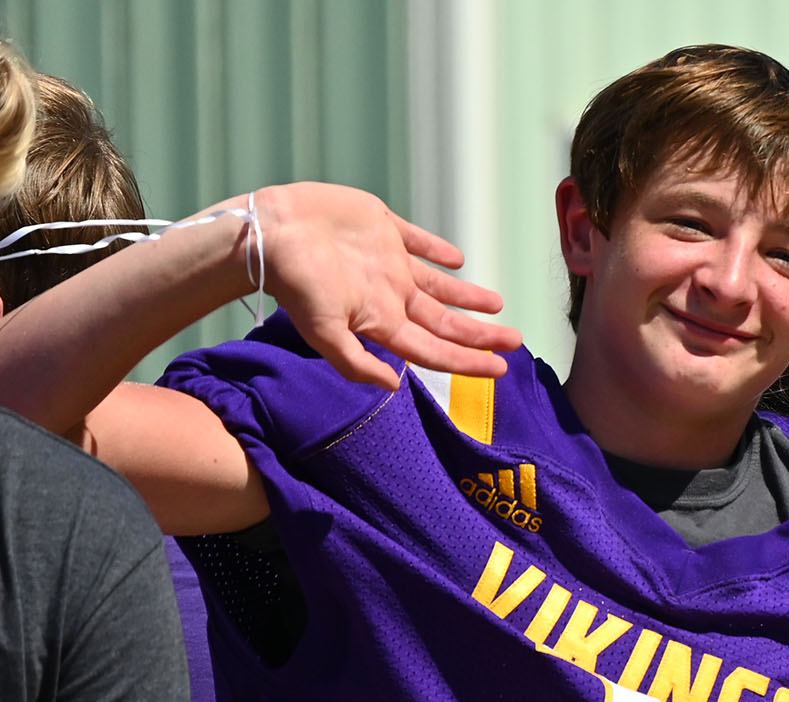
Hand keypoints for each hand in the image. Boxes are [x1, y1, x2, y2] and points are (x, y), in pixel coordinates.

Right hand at [252, 183, 521, 388]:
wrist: (272, 230)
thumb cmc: (295, 283)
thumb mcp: (324, 331)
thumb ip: (356, 363)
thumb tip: (394, 387)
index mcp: (380, 320)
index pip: (434, 348)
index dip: (467, 360)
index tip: (501, 369)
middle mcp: (388, 294)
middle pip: (444, 321)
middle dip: (480, 334)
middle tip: (516, 340)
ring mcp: (386, 261)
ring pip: (438, 285)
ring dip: (467, 296)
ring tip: (497, 306)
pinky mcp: (381, 227)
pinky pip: (418, 242)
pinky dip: (439, 251)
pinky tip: (457, 260)